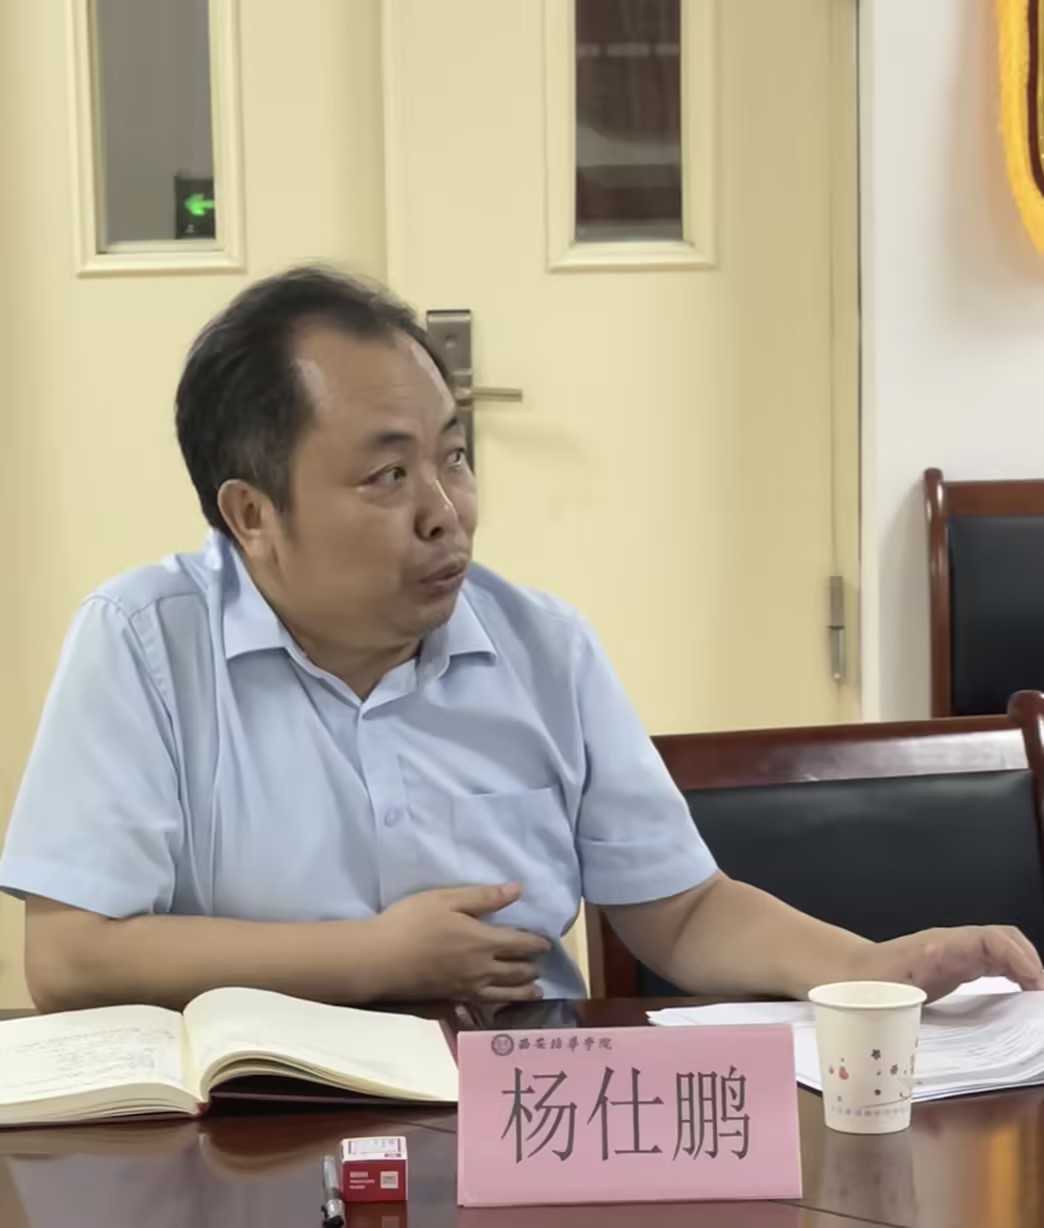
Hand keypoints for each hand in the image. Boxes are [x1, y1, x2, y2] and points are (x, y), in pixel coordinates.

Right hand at [369, 883, 551, 1001]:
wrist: (380, 959)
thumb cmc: (412, 922)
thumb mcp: (447, 899)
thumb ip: (483, 898)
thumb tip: (518, 889)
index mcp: (483, 941)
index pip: (520, 943)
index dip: (537, 943)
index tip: (548, 943)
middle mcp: (482, 968)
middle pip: (516, 970)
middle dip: (532, 967)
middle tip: (542, 965)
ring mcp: (467, 987)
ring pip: (505, 992)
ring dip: (523, 991)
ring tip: (536, 991)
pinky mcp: (452, 998)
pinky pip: (485, 1003)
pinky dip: (501, 1004)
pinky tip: (500, 1004)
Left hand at [846, 926, 1043, 1002]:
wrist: (850, 974)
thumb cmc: (866, 984)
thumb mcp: (890, 994)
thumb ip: (913, 1001)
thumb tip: (934, 1014)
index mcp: (938, 946)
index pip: (990, 939)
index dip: (1020, 959)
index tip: (1037, 987)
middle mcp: (952, 944)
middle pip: (1004, 939)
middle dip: (1031, 963)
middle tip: (1042, 999)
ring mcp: (956, 951)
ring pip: (1003, 948)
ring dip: (1026, 968)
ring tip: (1037, 1000)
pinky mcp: (957, 963)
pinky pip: (994, 960)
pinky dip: (1015, 973)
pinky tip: (1022, 995)